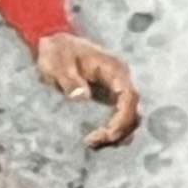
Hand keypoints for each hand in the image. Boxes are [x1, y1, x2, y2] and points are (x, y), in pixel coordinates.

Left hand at [35, 31, 140, 148]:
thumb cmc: (56, 52)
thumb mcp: (58, 63)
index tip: (107, 134)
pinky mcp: (108, 99)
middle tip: (93, 142)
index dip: (123, 118)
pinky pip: (118, 118)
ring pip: (129, 117)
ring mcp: (116, 90)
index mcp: (114, 69)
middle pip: (133, 111)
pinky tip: (93, 139)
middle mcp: (120, 80)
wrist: (54, 44)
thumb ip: (69, 80)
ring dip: (116, 134)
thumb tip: (81, 97)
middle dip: (119, 130)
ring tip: (91, 143)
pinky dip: (110, 131)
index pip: (130, 96)